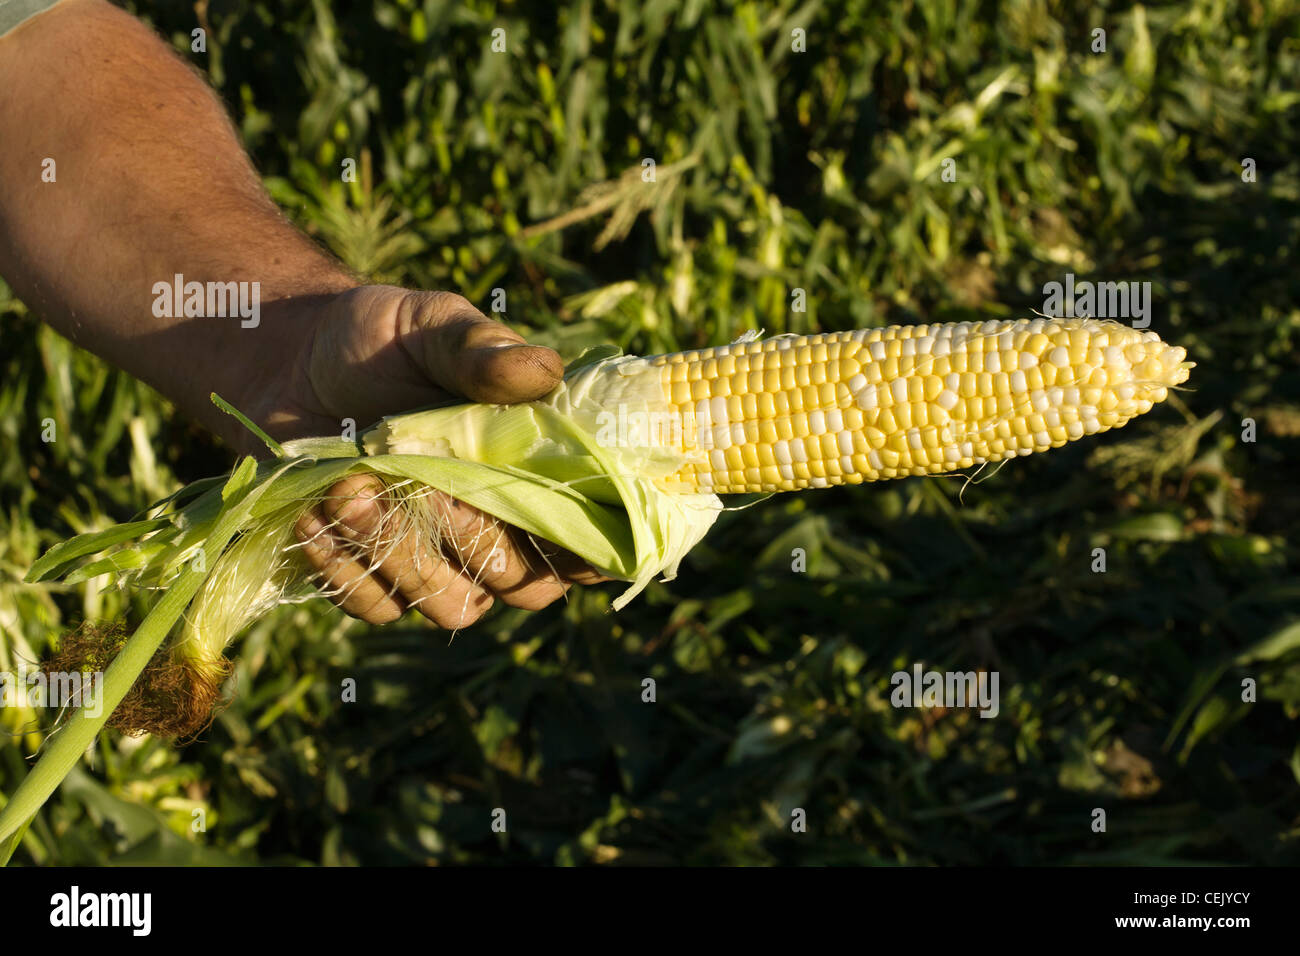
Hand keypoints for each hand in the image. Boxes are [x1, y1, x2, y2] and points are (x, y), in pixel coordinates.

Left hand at [248, 285, 606, 627]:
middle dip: (477, 542)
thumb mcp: (433, 326)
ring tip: (348, 491)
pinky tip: (313, 515)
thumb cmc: (383, 340)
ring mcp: (439, 561)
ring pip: (453, 606)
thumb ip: (483, 348)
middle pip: (525, 583)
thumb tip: (543, 371)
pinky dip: (345, 569)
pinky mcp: (375, 575)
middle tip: (423, 485)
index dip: (586, 551)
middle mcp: (501, 529)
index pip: (591, 540)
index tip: (547, 524)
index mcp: (539, 473)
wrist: (292, 358)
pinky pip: (377, 605)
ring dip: (405, 559)